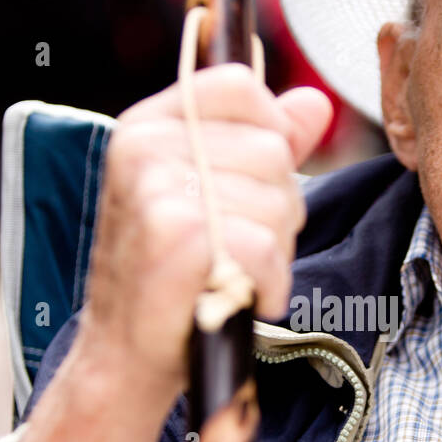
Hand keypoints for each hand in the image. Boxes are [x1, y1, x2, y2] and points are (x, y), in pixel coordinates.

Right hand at [82, 63, 333, 395]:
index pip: (239, 85)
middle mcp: (145, 146)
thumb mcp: (213, 194)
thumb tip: (316, 102)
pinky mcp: (178, 234)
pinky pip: (266, 245)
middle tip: (239, 246)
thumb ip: (265, 141)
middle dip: (279, 208)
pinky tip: (241, 296)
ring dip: (275, 250)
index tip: (253, 184)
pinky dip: (269, 282)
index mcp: (147, 125)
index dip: (271, 132)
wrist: (124, 355)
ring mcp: (157, 187)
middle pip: (272, 149)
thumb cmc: (173, 275)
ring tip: (234, 272)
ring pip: (278, 199)